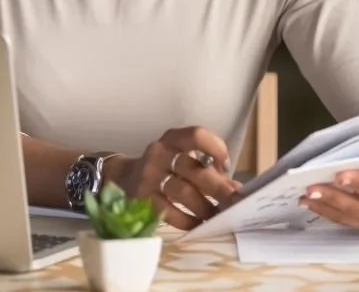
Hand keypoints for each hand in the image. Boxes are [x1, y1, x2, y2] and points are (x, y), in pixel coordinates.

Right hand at [104, 126, 240, 230]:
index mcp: (172, 138)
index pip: (196, 135)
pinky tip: (198, 224)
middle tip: (234, 202)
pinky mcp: (143, 198)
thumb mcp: (180, 157)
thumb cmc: (163, 166)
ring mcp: (149, 176)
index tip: (226, 166)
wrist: (124, 177)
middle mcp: (159, 153)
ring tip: (217, 216)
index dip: (215, 148)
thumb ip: (206, 167)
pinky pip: (169, 212)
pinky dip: (187, 220)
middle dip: (218, 188)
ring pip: (183, 192)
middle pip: (193, 169)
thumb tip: (234, 188)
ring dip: (205, 207)